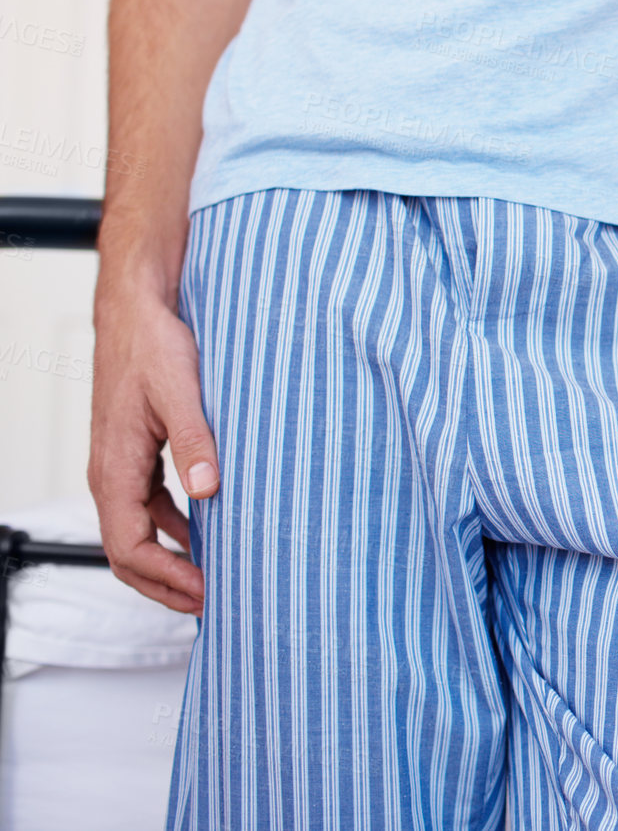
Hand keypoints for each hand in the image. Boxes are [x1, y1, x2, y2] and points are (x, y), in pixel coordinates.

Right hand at [89, 286, 218, 612]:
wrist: (137, 311)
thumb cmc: (152, 345)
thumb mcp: (181, 392)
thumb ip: (196, 441)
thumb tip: (209, 490)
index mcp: (114, 468)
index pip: (129, 547)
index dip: (166, 579)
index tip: (205, 593)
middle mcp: (110, 474)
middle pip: (127, 553)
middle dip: (165, 585)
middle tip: (210, 603)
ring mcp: (121, 466)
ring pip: (137, 532)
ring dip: (171, 560)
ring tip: (212, 577)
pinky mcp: (136, 453)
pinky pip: (149, 507)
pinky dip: (174, 529)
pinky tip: (206, 531)